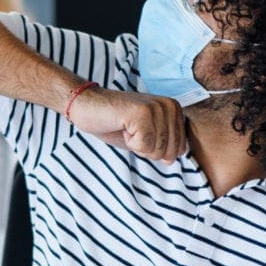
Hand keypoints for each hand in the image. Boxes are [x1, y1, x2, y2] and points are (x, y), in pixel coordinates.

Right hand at [67, 85, 185, 162]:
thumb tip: (172, 159)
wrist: (86, 106)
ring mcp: (156, 107)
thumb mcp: (145, 134)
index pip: (180, 148)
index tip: (139, 133)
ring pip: (157, 150)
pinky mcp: (142, 113)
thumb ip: (163, 144)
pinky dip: (129, 142)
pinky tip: (121, 126)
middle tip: (131, 131)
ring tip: (126, 127)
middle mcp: (169, 105)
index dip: (155, 149)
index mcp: (174, 109)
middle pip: (169, 151)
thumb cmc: (114, 122)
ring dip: (136, 145)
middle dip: (146, 149)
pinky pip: (144, 146)